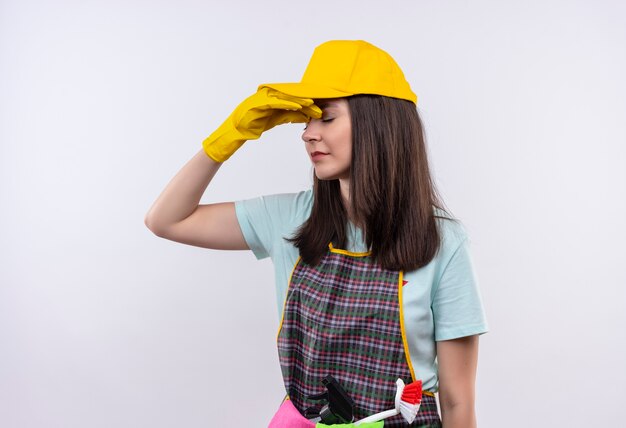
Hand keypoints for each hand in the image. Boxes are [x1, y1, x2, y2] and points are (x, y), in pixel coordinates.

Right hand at [202, 87, 321, 161]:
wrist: (235, 131)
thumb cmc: (253, 125)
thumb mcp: (276, 120)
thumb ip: (289, 116)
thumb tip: (305, 115)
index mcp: (273, 98)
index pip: (293, 99)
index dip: (306, 103)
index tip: (319, 107)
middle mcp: (269, 96)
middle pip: (290, 96)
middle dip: (305, 101)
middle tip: (319, 106)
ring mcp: (262, 98)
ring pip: (284, 97)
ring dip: (298, 100)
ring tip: (311, 104)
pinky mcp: (257, 103)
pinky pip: (274, 102)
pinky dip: (286, 104)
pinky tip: (296, 107)